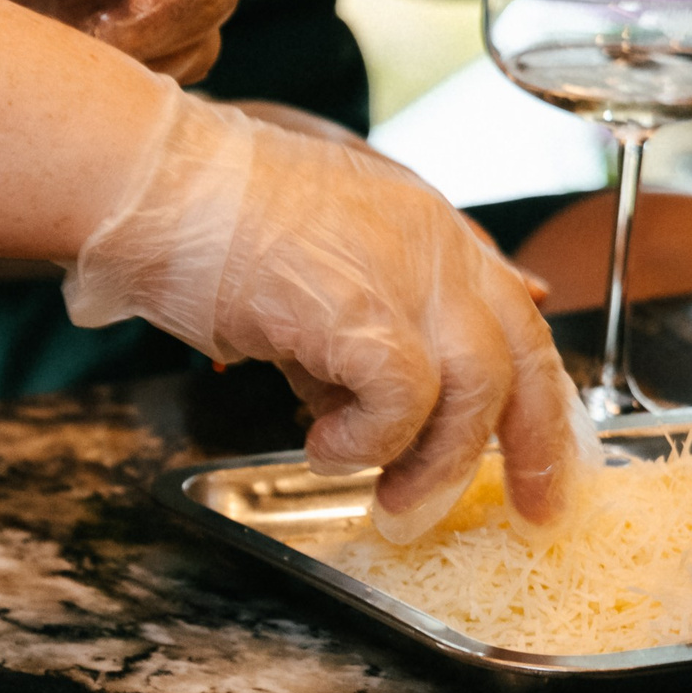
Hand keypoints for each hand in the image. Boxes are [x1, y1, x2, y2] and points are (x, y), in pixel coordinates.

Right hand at [62, 84, 589, 539]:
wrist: (149, 182)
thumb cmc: (198, 220)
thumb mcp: (311, 265)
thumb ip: (361, 316)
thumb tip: (384, 394)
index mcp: (425, 230)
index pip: (515, 316)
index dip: (536, 393)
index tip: (542, 456)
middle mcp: (431, 246)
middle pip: (522, 355)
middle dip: (534, 446)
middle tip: (524, 510)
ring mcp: (399, 273)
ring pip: (475, 387)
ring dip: (435, 461)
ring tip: (390, 499)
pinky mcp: (354, 307)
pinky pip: (402, 398)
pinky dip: (369, 439)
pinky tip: (322, 443)